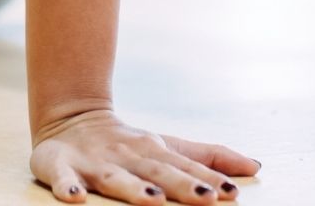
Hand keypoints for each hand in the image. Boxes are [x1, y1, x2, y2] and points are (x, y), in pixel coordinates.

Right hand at [30, 108, 259, 202]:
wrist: (69, 116)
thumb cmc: (129, 143)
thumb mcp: (169, 146)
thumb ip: (208, 157)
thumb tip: (254, 167)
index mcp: (154, 151)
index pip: (185, 167)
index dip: (207, 179)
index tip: (232, 193)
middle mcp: (128, 156)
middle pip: (157, 172)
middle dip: (181, 185)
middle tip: (206, 200)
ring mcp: (94, 162)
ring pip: (116, 178)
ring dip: (134, 189)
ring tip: (153, 200)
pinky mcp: (60, 164)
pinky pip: (61, 177)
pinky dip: (66, 186)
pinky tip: (73, 199)